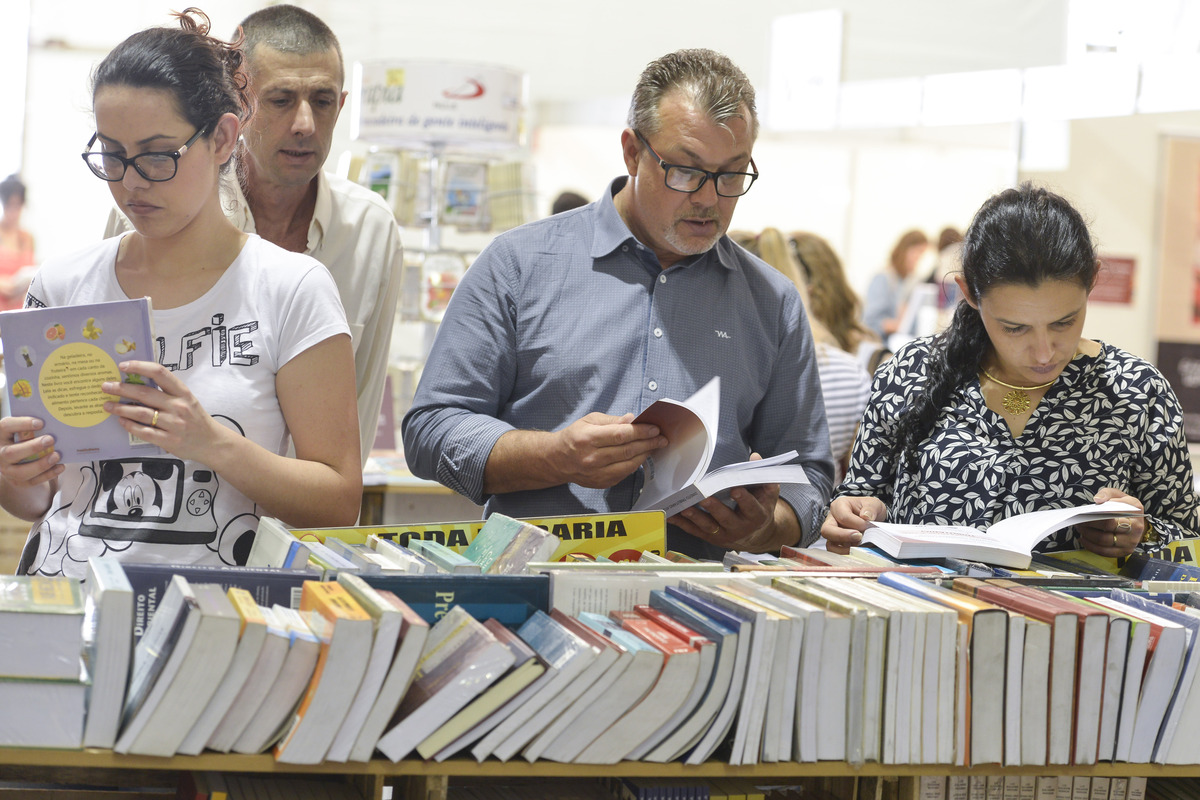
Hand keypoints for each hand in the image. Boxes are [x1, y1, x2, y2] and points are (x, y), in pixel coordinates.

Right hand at [0, 415, 62, 486]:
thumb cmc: (23, 439)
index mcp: (1, 435)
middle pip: (11, 453)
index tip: (40, 423)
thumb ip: (33, 426)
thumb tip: (53, 421)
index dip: (22, 424)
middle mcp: (0, 453)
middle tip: (50, 440)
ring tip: (56, 456)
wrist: (16, 460)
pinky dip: (48, 474)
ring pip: (21, 472)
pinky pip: (32, 481)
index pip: (6, 426)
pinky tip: (60, 466)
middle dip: (32, 447)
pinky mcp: (17, 481)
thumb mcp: (23, 430)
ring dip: (41, 464)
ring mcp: (7, 469)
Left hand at [102, 360, 226, 464]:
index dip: (139, 367)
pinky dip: (130, 425)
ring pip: (141, 412)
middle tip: (106, 386)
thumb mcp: (187, 400)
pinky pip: (144, 431)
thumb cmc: (196, 419)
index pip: (159, 373)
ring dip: (121, 408)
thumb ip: (167, 392)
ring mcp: (174, 424)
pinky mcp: (170, 440)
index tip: (123, 366)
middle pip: (145, 393)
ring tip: (107, 405)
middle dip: (121, 388)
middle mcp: (178, 406)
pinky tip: (121, 421)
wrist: (212, 442)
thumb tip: (137, 383)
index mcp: (183, 392)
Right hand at [548, 412, 665, 488]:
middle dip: (648, 443)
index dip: (640, 432)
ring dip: (645, 454)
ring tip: (655, 446)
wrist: (557, 459)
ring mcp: (596, 473)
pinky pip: (624, 473)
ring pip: (628, 464)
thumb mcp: (589, 420)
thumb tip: (632, 419)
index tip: (654, 428)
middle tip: (661, 438)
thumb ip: (612, 420)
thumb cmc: (574, 437)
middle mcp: (592, 458)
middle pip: (627, 450)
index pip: (620, 435)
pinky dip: (635, 464)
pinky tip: (641, 456)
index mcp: (587, 438)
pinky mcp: (601, 482)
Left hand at [669, 453, 781, 551]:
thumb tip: (755, 456)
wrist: (756, 534)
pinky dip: (682, 524)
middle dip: (714, 508)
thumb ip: (763, 476)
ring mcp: (724, 534)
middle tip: (704, 497)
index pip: (750, 507)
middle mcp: (740, 528)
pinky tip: (672, 515)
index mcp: (756, 515)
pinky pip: (694, 531)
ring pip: (708, 526)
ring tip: (684, 507)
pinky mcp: (710, 538)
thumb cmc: (760, 506)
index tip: (735, 489)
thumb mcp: (767, 493)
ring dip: (695, 517)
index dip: (744, 499)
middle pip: (726, 518)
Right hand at [821, 495, 887, 553]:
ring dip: (845, 548)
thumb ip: (870, 509)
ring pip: (830, 544)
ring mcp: (832, 533)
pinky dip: (846, 554)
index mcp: (839, 506)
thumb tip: (866, 516)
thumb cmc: (869, 510)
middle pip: (827, 530)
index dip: (856, 523)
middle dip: (843, 536)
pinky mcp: (836, 543)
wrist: (871, 519)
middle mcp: (831, 519)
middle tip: (859, 538)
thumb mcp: (874, 504)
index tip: (867, 526)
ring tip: (859, 547)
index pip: (843, 517)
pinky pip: (836, 552)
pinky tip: (857, 552)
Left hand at [1076, 487, 1145, 557]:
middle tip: (1078, 522)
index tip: (1083, 515)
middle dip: (1088, 527)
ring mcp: (1131, 542)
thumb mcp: (1117, 494)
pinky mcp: (1125, 551)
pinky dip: (1091, 546)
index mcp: (1135, 511)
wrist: (1136, 521)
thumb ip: (1106, 493)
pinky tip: (1083, 539)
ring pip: (1104, 542)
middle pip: (1107, 531)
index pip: (1111, 519)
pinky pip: (1105, 552)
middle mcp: (1136, 528)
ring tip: (1079, 528)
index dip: (1094, 519)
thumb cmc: (1123, 506)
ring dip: (1088, 536)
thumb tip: (1097, 500)